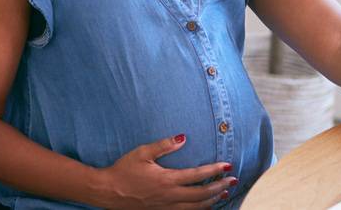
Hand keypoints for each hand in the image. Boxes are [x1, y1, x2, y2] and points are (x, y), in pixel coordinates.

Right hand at [99, 134, 237, 208]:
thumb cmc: (123, 169)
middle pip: (201, 194)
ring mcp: (165, 207)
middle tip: (233, 181)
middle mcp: (169, 196)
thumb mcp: (142, 152)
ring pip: (194, 207)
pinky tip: (204, 206)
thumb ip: (164, 145)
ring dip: (211, 201)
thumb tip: (183, 137)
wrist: (107, 191)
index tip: (227, 166)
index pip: (197, 175)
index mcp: (166, 179)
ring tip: (223, 194)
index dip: (214, 171)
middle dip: (219, 187)